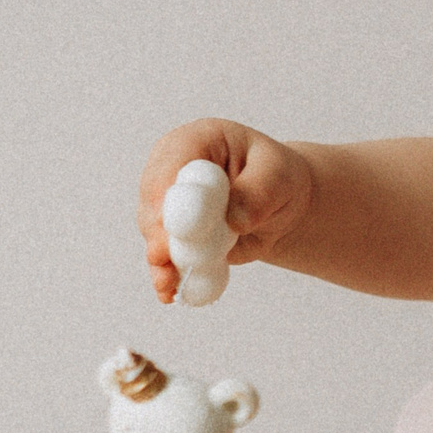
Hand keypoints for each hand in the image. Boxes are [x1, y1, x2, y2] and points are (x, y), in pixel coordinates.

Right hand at [138, 119, 315, 303]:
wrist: (280, 206)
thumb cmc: (279, 180)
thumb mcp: (280, 177)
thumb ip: (258, 191)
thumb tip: (233, 217)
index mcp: (197, 141)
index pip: (172, 163)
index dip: (168, 193)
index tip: (169, 224)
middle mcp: (173, 168)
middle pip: (153, 199)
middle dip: (158, 231)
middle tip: (163, 258)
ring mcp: (169, 201)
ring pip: (154, 230)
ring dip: (161, 258)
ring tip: (168, 282)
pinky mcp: (173, 231)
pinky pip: (164, 253)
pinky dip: (167, 273)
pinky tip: (169, 291)